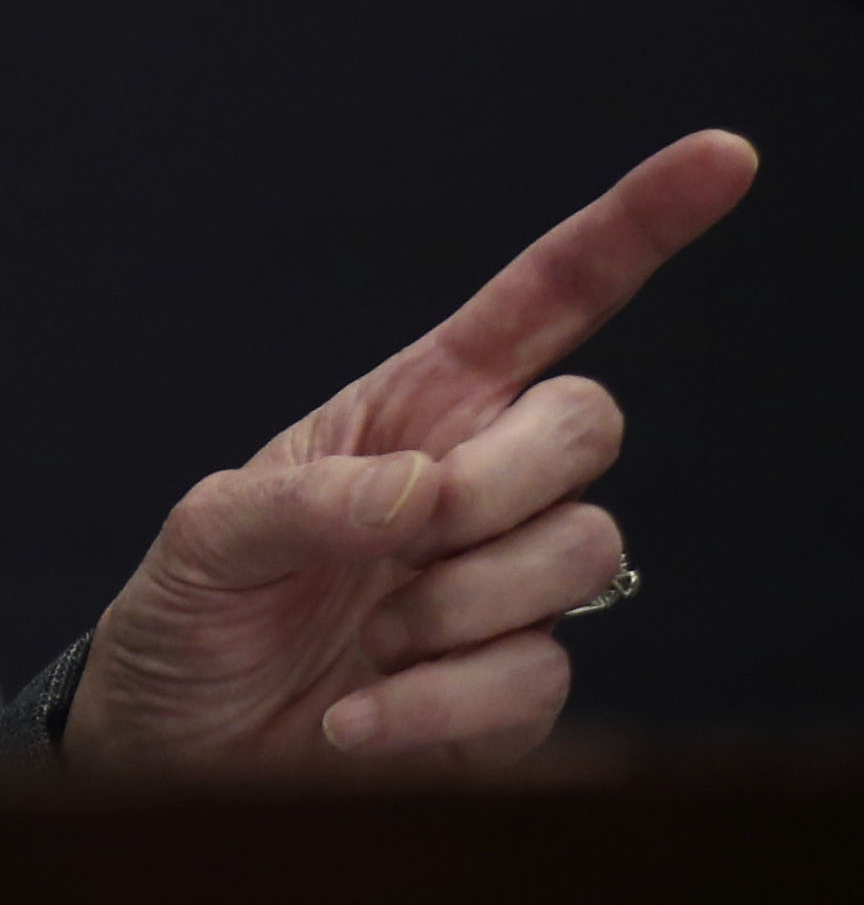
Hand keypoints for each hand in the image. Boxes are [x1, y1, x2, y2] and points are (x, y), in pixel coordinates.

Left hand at [65, 129, 757, 775]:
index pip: (547, 300)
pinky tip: (358, 722)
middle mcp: (482, 482)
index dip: (636, 225)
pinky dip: (434, 708)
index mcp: (415, 407)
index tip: (725, 155)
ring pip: (584, 550)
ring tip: (361, 636)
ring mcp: (514, 586)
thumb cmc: (190, 617)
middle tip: (404, 538)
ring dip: (455, 604)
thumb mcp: (210, 534)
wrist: (179, 749)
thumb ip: (315, 499)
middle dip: (501, 476)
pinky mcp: (525, 692)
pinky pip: (540, 675)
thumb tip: (432, 497)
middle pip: (590, 423)